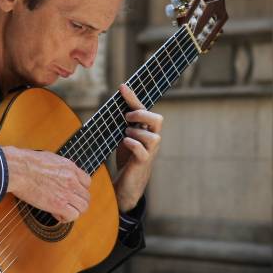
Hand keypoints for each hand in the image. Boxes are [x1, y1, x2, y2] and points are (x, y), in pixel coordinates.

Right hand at [3, 146, 90, 222]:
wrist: (19, 169)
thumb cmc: (27, 162)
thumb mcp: (51, 158)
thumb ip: (60, 168)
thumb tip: (58, 173)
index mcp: (70, 167)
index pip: (87, 182)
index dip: (79, 190)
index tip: (71, 194)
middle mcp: (72, 180)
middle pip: (86, 196)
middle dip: (77, 202)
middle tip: (67, 205)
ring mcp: (67, 192)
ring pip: (83, 207)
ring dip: (74, 211)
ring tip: (62, 211)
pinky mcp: (59, 204)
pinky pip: (72, 215)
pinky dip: (66, 218)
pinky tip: (57, 215)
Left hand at [114, 84, 162, 211]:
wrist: (125, 185)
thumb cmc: (126, 158)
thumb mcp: (124, 137)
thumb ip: (124, 123)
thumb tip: (115, 106)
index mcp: (146, 130)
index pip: (144, 110)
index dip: (133, 97)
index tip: (122, 87)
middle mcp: (151, 140)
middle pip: (157, 120)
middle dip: (142, 115)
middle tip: (127, 118)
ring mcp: (149, 152)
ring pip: (154, 137)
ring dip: (137, 133)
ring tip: (125, 136)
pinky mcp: (142, 164)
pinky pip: (143, 151)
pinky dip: (133, 144)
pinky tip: (125, 143)